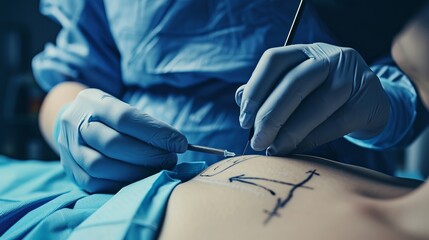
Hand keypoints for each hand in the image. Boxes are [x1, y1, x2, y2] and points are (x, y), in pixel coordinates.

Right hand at [55, 89, 187, 192]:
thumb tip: (177, 144)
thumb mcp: (121, 107)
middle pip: (113, 143)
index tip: (181, 143)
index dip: (156, 132)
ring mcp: (69, 149)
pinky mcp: (70, 170)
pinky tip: (140, 180)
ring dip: (136, 172)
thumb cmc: (108, 116)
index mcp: (92, 102)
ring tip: (157, 171)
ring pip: (101, 166)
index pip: (125, 117)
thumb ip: (144, 124)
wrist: (72, 122)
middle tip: (170, 160)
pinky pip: (94, 183)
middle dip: (148, 155)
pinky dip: (121, 183)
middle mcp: (75, 124)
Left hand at [235, 43, 389, 154]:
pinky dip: (311, 140)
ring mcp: (353, 77)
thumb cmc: (322, 96)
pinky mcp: (367, 102)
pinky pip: (335, 124)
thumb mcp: (296, 86)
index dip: (255, 89)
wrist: (371, 103)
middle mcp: (330, 57)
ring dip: (290, 132)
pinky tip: (295, 150)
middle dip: (270, 115)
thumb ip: (269, 90)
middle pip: (294, 82)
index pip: (274, 60)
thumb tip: (240, 99)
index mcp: (306, 51)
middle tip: (257, 141)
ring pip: (316, 104)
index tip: (244, 120)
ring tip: (274, 149)